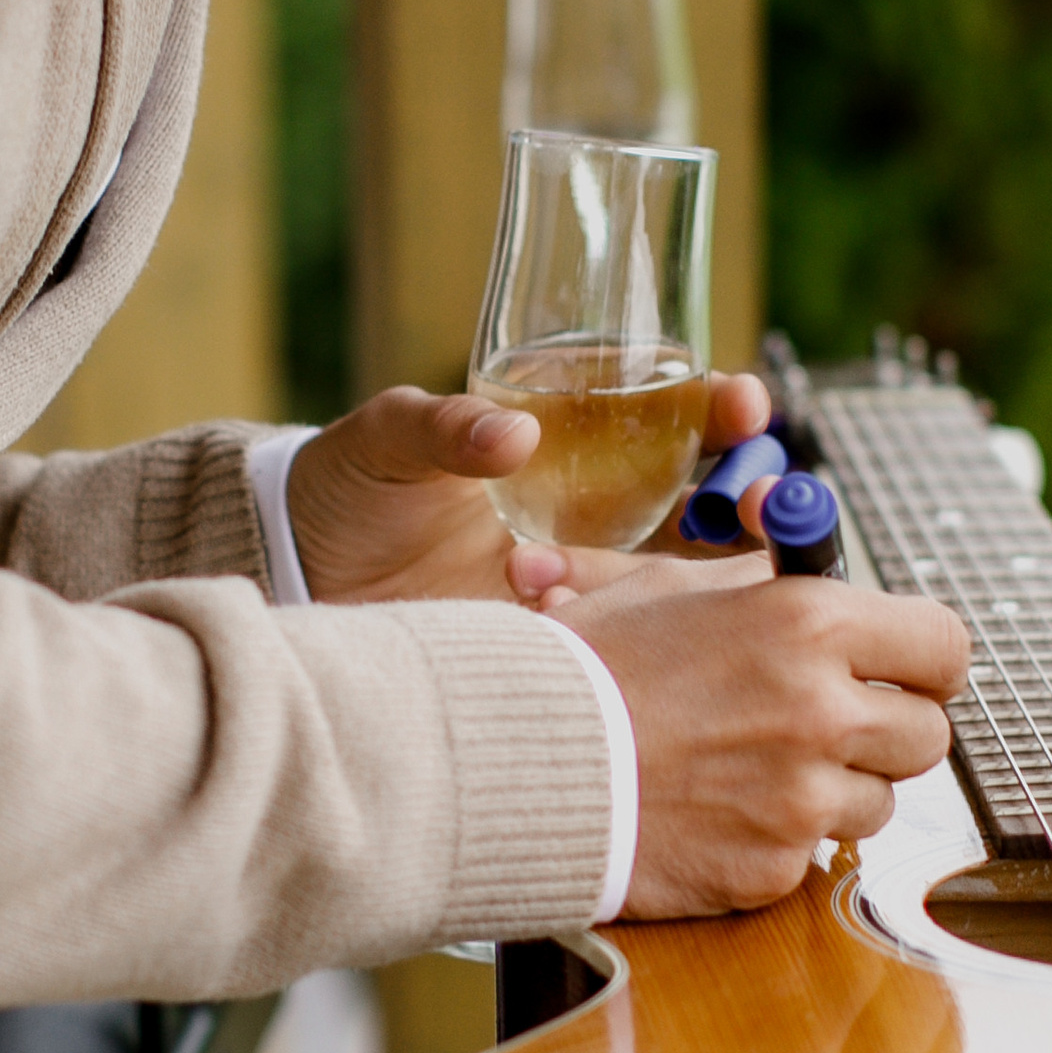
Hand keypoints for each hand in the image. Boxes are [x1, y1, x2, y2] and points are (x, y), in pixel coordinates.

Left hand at [288, 372, 774, 606]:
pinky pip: (622, 648)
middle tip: (750, 502)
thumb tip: (511, 435)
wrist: (301, 581)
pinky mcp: (564, 645)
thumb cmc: (347, 488)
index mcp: (568, 440)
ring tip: (618, 576)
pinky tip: (565, 626)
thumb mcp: (388, 442)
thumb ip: (444, 429)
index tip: (746, 404)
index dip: (723, 410)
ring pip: (682, 586)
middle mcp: (595, 512)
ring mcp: (586, 584)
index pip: (674, 416)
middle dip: (749, 503)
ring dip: (691, 584)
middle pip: (708, 507)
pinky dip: (624, 642)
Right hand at [531, 550, 972, 916]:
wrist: (513, 763)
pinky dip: (775, 839)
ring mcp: (801, 799)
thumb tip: (796, 534)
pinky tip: (717, 812)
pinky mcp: (772, 868)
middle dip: (884, 731)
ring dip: (833, 789)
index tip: (904, 670)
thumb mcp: (674, 588)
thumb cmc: (587, 665)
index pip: (942, 645)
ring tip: (754, 770)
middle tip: (828, 725)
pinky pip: (810, 855)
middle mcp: (822, 711)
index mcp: (809, 624)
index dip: (926, 661)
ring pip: (877, 803)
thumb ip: (761, 576)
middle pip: (926, 735)